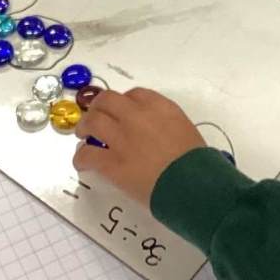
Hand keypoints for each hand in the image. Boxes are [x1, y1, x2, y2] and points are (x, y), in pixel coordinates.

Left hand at [73, 88, 207, 206]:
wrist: (194, 185)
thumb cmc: (198, 162)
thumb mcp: (185, 130)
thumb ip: (166, 124)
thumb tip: (154, 132)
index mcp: (159, 106)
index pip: (134, 94)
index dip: (123, 102)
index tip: (121, 112)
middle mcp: (137, 116)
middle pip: (107, 100)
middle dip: (99, 107)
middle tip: (95, 118)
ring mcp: (121, 138)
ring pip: (93, 122)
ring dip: (85, 127)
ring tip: (83, 135)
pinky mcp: (112, 162)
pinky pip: (87, 154)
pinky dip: (81, 158)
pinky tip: (82, 163)